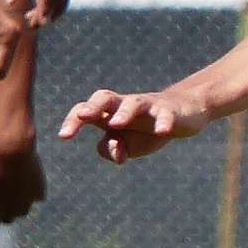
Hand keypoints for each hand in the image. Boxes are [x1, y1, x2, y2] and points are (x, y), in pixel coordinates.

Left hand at [0, 138, 46, 229]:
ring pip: (23, 209)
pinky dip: (31, 191)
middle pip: (9, 218)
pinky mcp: (40, 192)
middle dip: (4, 212)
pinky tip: (27, 181)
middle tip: (1, 200)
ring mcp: (28, 202)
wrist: (13, 151)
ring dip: (18, 203)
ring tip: (14, 189)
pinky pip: (35, 196)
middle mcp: (14, 211)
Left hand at [58, 88, 209, 163]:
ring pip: (133, 103)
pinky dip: (164, 122)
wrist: (183, 114)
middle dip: (92, 106)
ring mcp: (148, 106)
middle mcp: (125, 105)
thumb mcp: (127, 146)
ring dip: (124, 112)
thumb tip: (116, 150)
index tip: (63, 136)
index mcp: (109, 113)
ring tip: (115, 124)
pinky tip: (162, 131)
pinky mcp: (170, 111)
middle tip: (83, 116)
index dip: (73, 121)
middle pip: (104, 97)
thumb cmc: (146, 130)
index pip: (85, 111)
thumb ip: (113, 150)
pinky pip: (166, 114)